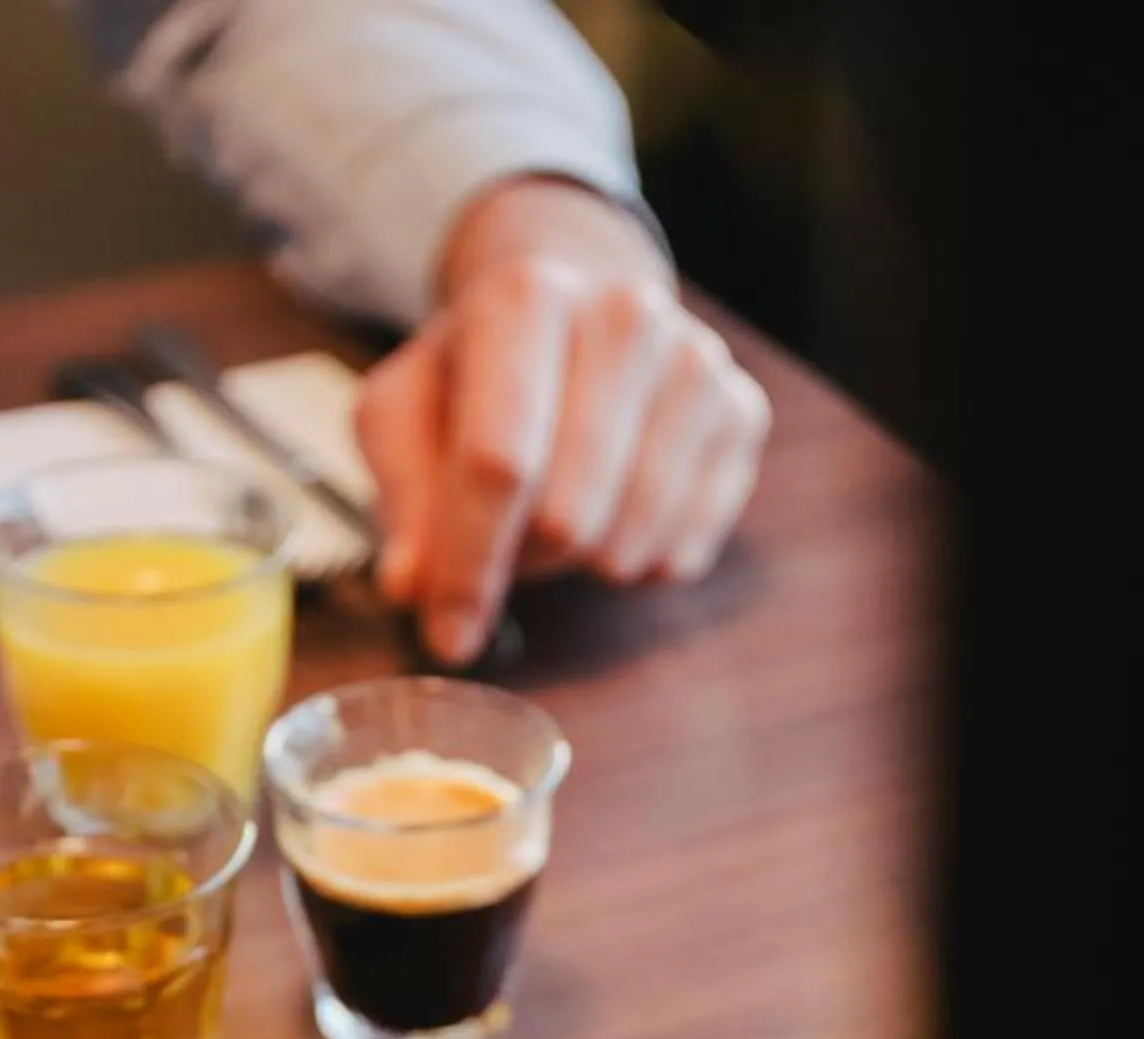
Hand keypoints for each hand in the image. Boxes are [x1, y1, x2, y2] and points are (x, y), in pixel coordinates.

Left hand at [357, 177, 770, 663]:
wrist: (574, 307)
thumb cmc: (479, 374)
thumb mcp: (405, 413)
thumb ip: (402, 496)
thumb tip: (412, 584)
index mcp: (525, 298)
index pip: (499, 465)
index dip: (469, 568)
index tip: (449, 637)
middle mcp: (623, 315)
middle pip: (567, 518)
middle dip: (523, 559)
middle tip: (506, 536)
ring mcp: (696, 362)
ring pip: (628, 544)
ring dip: (580, 564)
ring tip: (558, 514)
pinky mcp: (741, 412)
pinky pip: (683, 550)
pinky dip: (639, 560)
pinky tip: (615, 513)